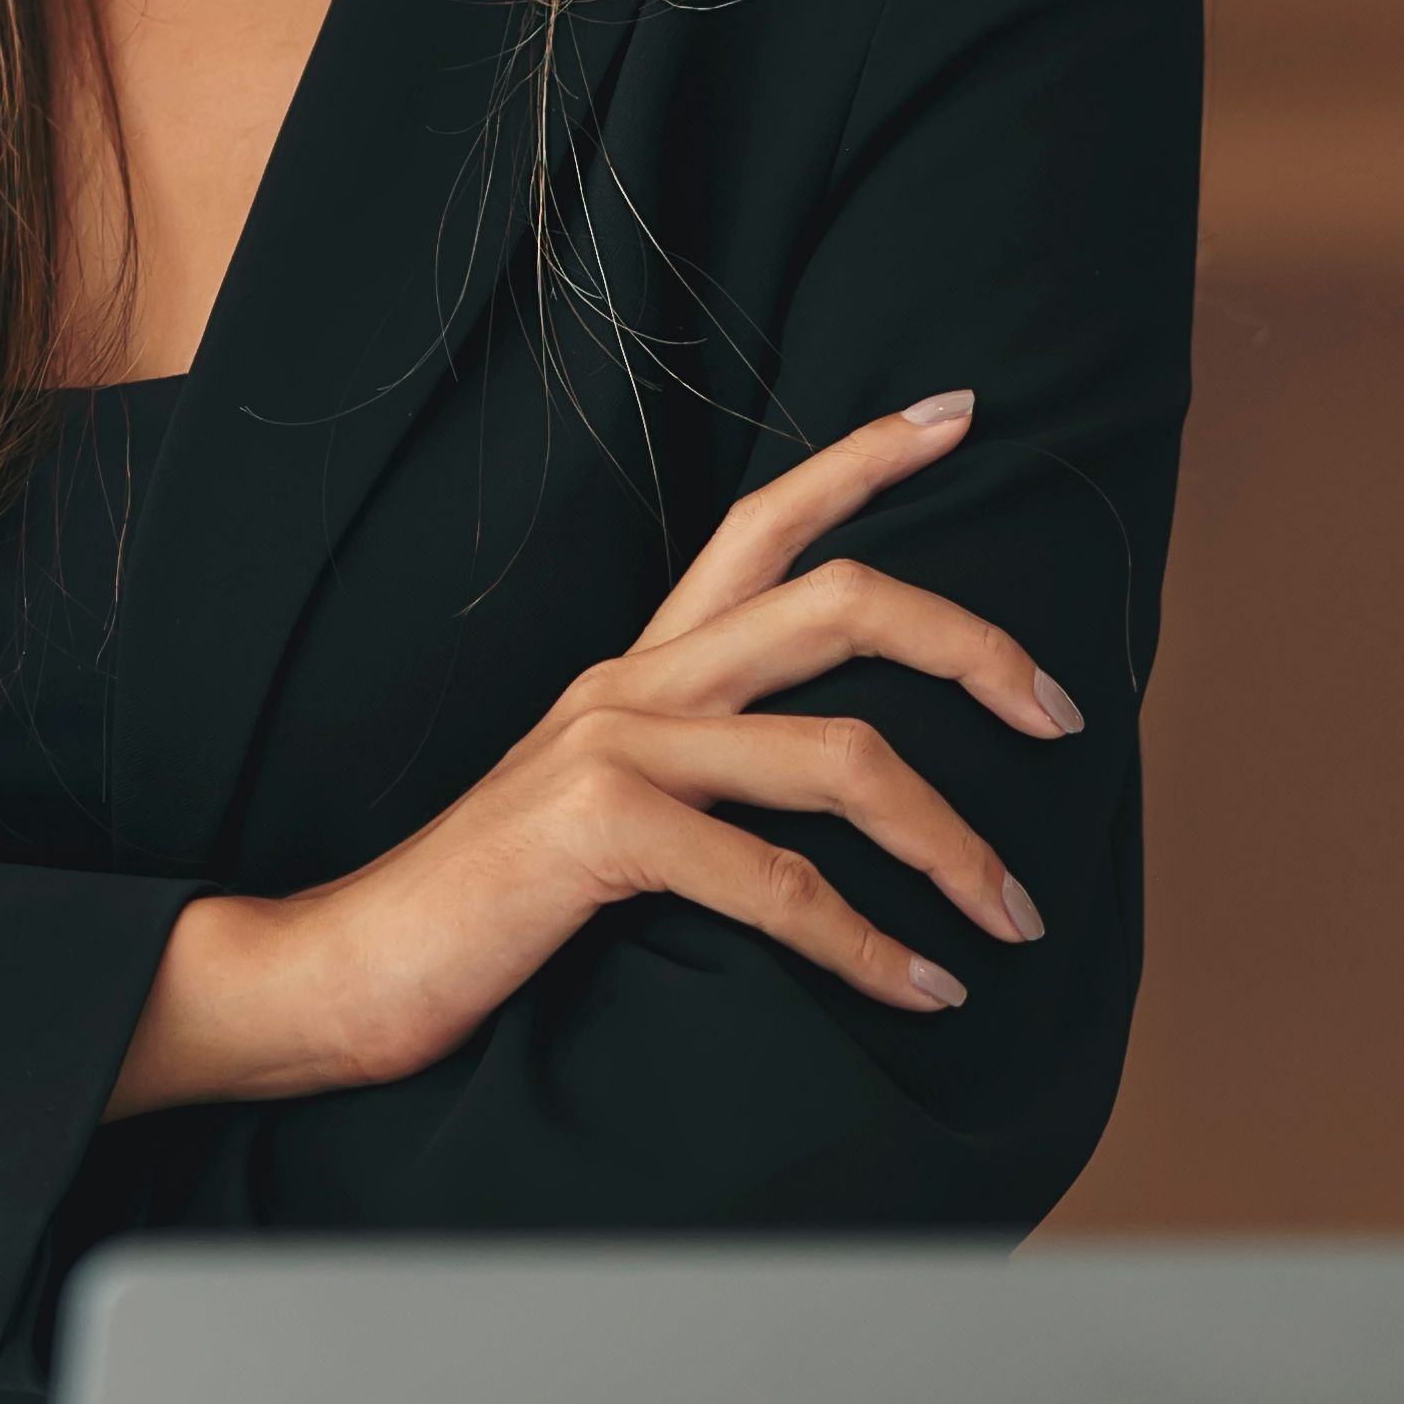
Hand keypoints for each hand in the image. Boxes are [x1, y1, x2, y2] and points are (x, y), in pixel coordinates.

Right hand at [112, 388, 1092, 1114]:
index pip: (759, 526)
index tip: (962, 415)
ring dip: (956, 843)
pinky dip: (869, 946)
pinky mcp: (597, 834)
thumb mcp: (601, 817)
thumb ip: (698, 785)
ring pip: (841, 757)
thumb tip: (830, 803)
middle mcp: (628, 686)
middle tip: (1065, 713)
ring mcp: (610, 749)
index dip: (864, 459)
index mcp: (635, 673)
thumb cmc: (481, 915)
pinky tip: (922, 988)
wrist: (338, 974)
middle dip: (976, 645)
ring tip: (1016, 917)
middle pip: (840, 604)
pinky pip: (780, 885)